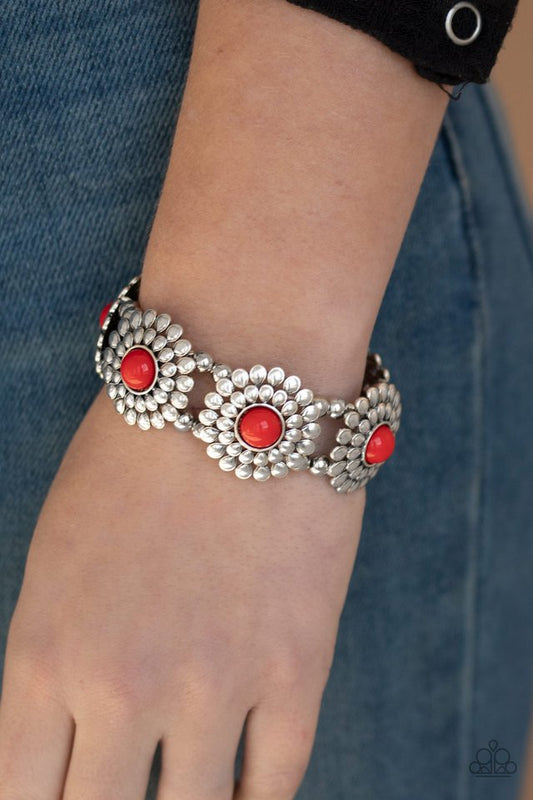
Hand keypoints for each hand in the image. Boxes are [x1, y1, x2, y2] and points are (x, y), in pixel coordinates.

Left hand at [0, 384, 364, 798]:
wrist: (238, 389)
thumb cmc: (136, 453)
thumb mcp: (55, 553)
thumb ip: (56, 655)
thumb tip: (77, 731)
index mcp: (45, 654)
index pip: (22, 796)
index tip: (70, 793)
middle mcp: (122, 687)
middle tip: (127, 785)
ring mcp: (214, 686)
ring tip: (184, 790)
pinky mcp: (296, 670)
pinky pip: (274, 785)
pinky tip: (244, 793)